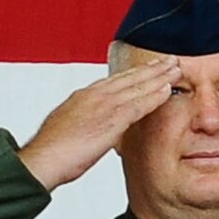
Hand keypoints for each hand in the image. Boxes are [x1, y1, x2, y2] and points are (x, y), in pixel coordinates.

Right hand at [17, 57, 180, 190]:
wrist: (42, 159)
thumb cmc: (51, 152)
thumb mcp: (69, 130)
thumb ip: (85, 124)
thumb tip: (92, 127)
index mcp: (83, 97)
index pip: (114, 81)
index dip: (134, 74)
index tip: (149, 68)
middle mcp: (94, 95)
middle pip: (128, 77)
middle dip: (150, 68)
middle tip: (170, 59)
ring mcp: (103, 105)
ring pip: (136, 86)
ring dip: (158, 76)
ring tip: (176, 67)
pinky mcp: (111, 119)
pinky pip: (138, 104)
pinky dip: (154, 96)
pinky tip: (168, 89)